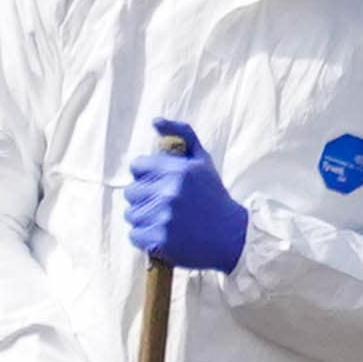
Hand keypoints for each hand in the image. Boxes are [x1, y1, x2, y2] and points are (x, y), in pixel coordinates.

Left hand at [121, 118, 250, 274]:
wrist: (232, 236)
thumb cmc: (214, 196)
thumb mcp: (203, 161)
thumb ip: (182, 134)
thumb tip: (155, 121)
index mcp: (178, 170)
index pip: (137, 166)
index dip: (145, 175)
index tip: (157, 184)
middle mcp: (169, 192)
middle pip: (131, 192)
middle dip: (144, 198)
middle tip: (161, 205)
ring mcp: (164, 218)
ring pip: (131, 214)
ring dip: (144, 218)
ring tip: (163, 220)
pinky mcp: (160, 240)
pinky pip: (134, 235)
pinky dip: (145, 237)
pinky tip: (162, 235)